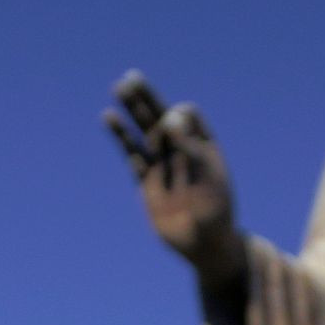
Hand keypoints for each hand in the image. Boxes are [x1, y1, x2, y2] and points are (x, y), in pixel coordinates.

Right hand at [105, 72, 244, 294]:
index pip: (187, 116)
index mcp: (203, 145)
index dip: (177, 117)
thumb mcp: (206, 175)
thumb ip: (189, 144)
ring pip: (143, 131)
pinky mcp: (147, 180)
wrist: (204, 245)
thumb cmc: (215, 211)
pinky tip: (109, 117)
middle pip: (161, 116)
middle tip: (131, 78)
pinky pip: (131, 154)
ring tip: (118, 87)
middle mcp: (181, 150)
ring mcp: (163, 165)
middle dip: (147, 98)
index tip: (174, 126)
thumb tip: (170, 115)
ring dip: (132, 110)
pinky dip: (121, 136)